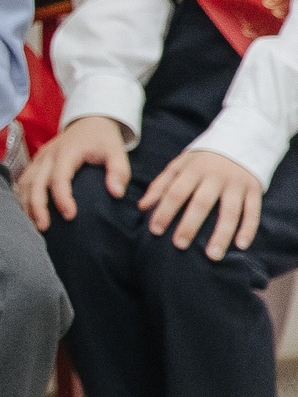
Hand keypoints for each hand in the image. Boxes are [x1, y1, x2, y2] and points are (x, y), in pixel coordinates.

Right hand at [19, 116, 130, 230]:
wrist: (88, 122)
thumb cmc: (103, 140)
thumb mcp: (117, 151)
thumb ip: (119, 171)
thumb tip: (116, 194)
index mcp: (67, 152)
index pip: (59, 177)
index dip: (62, 197)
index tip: (70, 215)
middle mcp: (48, 155)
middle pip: (35, 182)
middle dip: (37, 206)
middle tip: (44, 227)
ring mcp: (39, 159)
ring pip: (25, 183)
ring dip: (26, 205)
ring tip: (32, 226)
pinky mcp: (35, 164)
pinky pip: (23, 182)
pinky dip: (22, 198)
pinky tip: (26, 214)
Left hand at [138, 148, 265, 259]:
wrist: (241, 141)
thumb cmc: (202, 160)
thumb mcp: (180, 165)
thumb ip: (160, 185)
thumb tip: (142, 206)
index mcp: (193, 170)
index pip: (175, 192)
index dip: (164, 211)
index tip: (155, 230)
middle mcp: (215, 177)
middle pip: (201, 203)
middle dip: (189, 225)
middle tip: (179, 245)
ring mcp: (237, 184)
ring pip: (230, 211)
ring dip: (221, 234)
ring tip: (212, 255)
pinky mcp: (254, 190)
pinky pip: (253, 212)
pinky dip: (248, 229)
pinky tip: (241, 245)